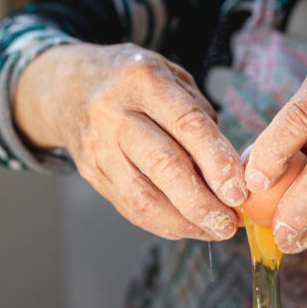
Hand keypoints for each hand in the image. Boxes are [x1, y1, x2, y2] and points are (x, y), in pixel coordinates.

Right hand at [14, 43, 245, 239]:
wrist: (66, 86)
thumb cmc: (131, 81)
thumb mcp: (168, 76)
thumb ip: (198, 116)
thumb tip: (228, 170)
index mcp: (142, 80)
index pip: (186, 124)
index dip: (217, 161)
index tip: (240, 190)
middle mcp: (114, 113)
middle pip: (162, 164)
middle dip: (201, 201)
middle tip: (229, 222)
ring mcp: (98, 147)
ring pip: (142, 196)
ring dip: (183, 221)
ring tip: (214, 231)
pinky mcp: (91, 173)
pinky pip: (129, 207)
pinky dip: (163, 223)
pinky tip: (188, 227)